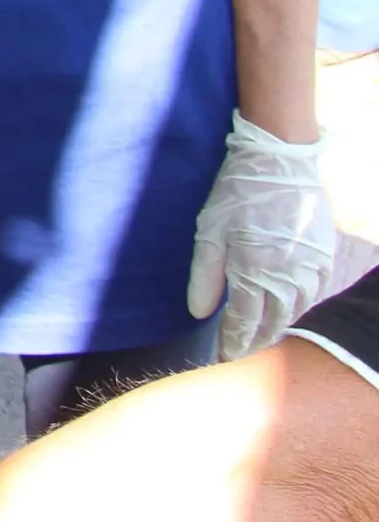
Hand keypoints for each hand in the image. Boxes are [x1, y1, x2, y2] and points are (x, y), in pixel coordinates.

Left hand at [187, 112, 335, 355]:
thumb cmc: (237, 194)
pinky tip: (286, 311)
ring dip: (278, 327)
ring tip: (261, 338)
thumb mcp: (209, 231)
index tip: (225, 358)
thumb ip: (204, 275)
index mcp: (256, 271)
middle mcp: (288, 277)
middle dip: (256, 341)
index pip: (245, 322)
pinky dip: (298, 307)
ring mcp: (311, 269)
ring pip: (296, 312)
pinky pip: (313, 295)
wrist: (280, 163)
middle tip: (241, 354)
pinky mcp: (324, 258)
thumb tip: (199, 313)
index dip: (234, 342)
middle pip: (273, 323)